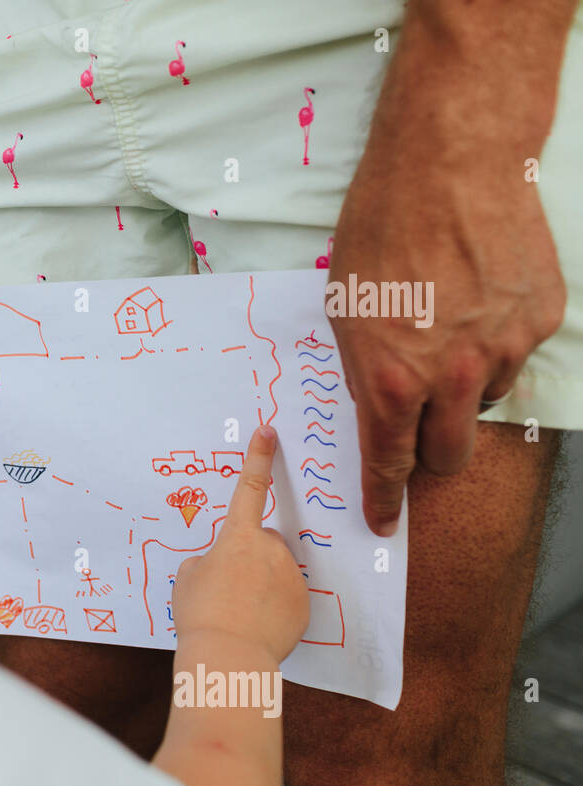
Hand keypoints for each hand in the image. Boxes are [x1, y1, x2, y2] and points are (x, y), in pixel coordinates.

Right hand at [172, 427, 308, 662]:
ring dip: (262, 584)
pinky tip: (256, 626)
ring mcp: (291, 576)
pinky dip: (274, 608)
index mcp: (238, 537)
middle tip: (228, 588)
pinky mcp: (304, 604)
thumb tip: (222, 566)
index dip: (258, 458)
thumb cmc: (201, 613)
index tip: (268, 432)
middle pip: (263, 542)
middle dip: (250, 557)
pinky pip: (287, 598)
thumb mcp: (187, 578)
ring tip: (240, 613)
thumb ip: (207, 561)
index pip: (250, 488)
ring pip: (276, 571)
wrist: (229, 655)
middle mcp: (271, 550)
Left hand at [327, 9, 567, 536]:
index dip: (384, 498)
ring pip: (483, 401)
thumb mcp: (344, 310)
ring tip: (442, 326)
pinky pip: (514, 355)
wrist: (450, 162)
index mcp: (394, 379)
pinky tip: (475, 297)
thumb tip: (377, 412)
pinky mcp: (543, 319)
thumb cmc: (382, 229)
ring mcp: (506, 349)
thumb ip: (365, 371)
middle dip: (429, 454)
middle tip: (417, 431)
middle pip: (449, 454)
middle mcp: (454, 376)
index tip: (383, 521)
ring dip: (462, 386)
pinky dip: (494, 341)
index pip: (390, 463)